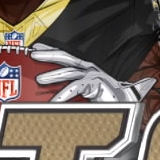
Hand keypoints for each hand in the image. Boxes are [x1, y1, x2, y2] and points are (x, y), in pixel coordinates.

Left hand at [31, 44, 151, 102]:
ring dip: (54, 75)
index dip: (51, 52)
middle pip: (67, 58)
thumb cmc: (103, 105)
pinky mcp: (97, 83)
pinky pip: (76, 87)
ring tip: (40, 79)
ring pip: (70, 71)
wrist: (125, 110)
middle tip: (33, 54)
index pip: (66, 58)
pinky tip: (53, 102)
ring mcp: (94, 75)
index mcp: (86, 71)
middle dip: (50, 54)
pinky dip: (63, 95)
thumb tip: (45, 102)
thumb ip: (66, 97)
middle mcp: (90, 70)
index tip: (36, 48)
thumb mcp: (79, 99)